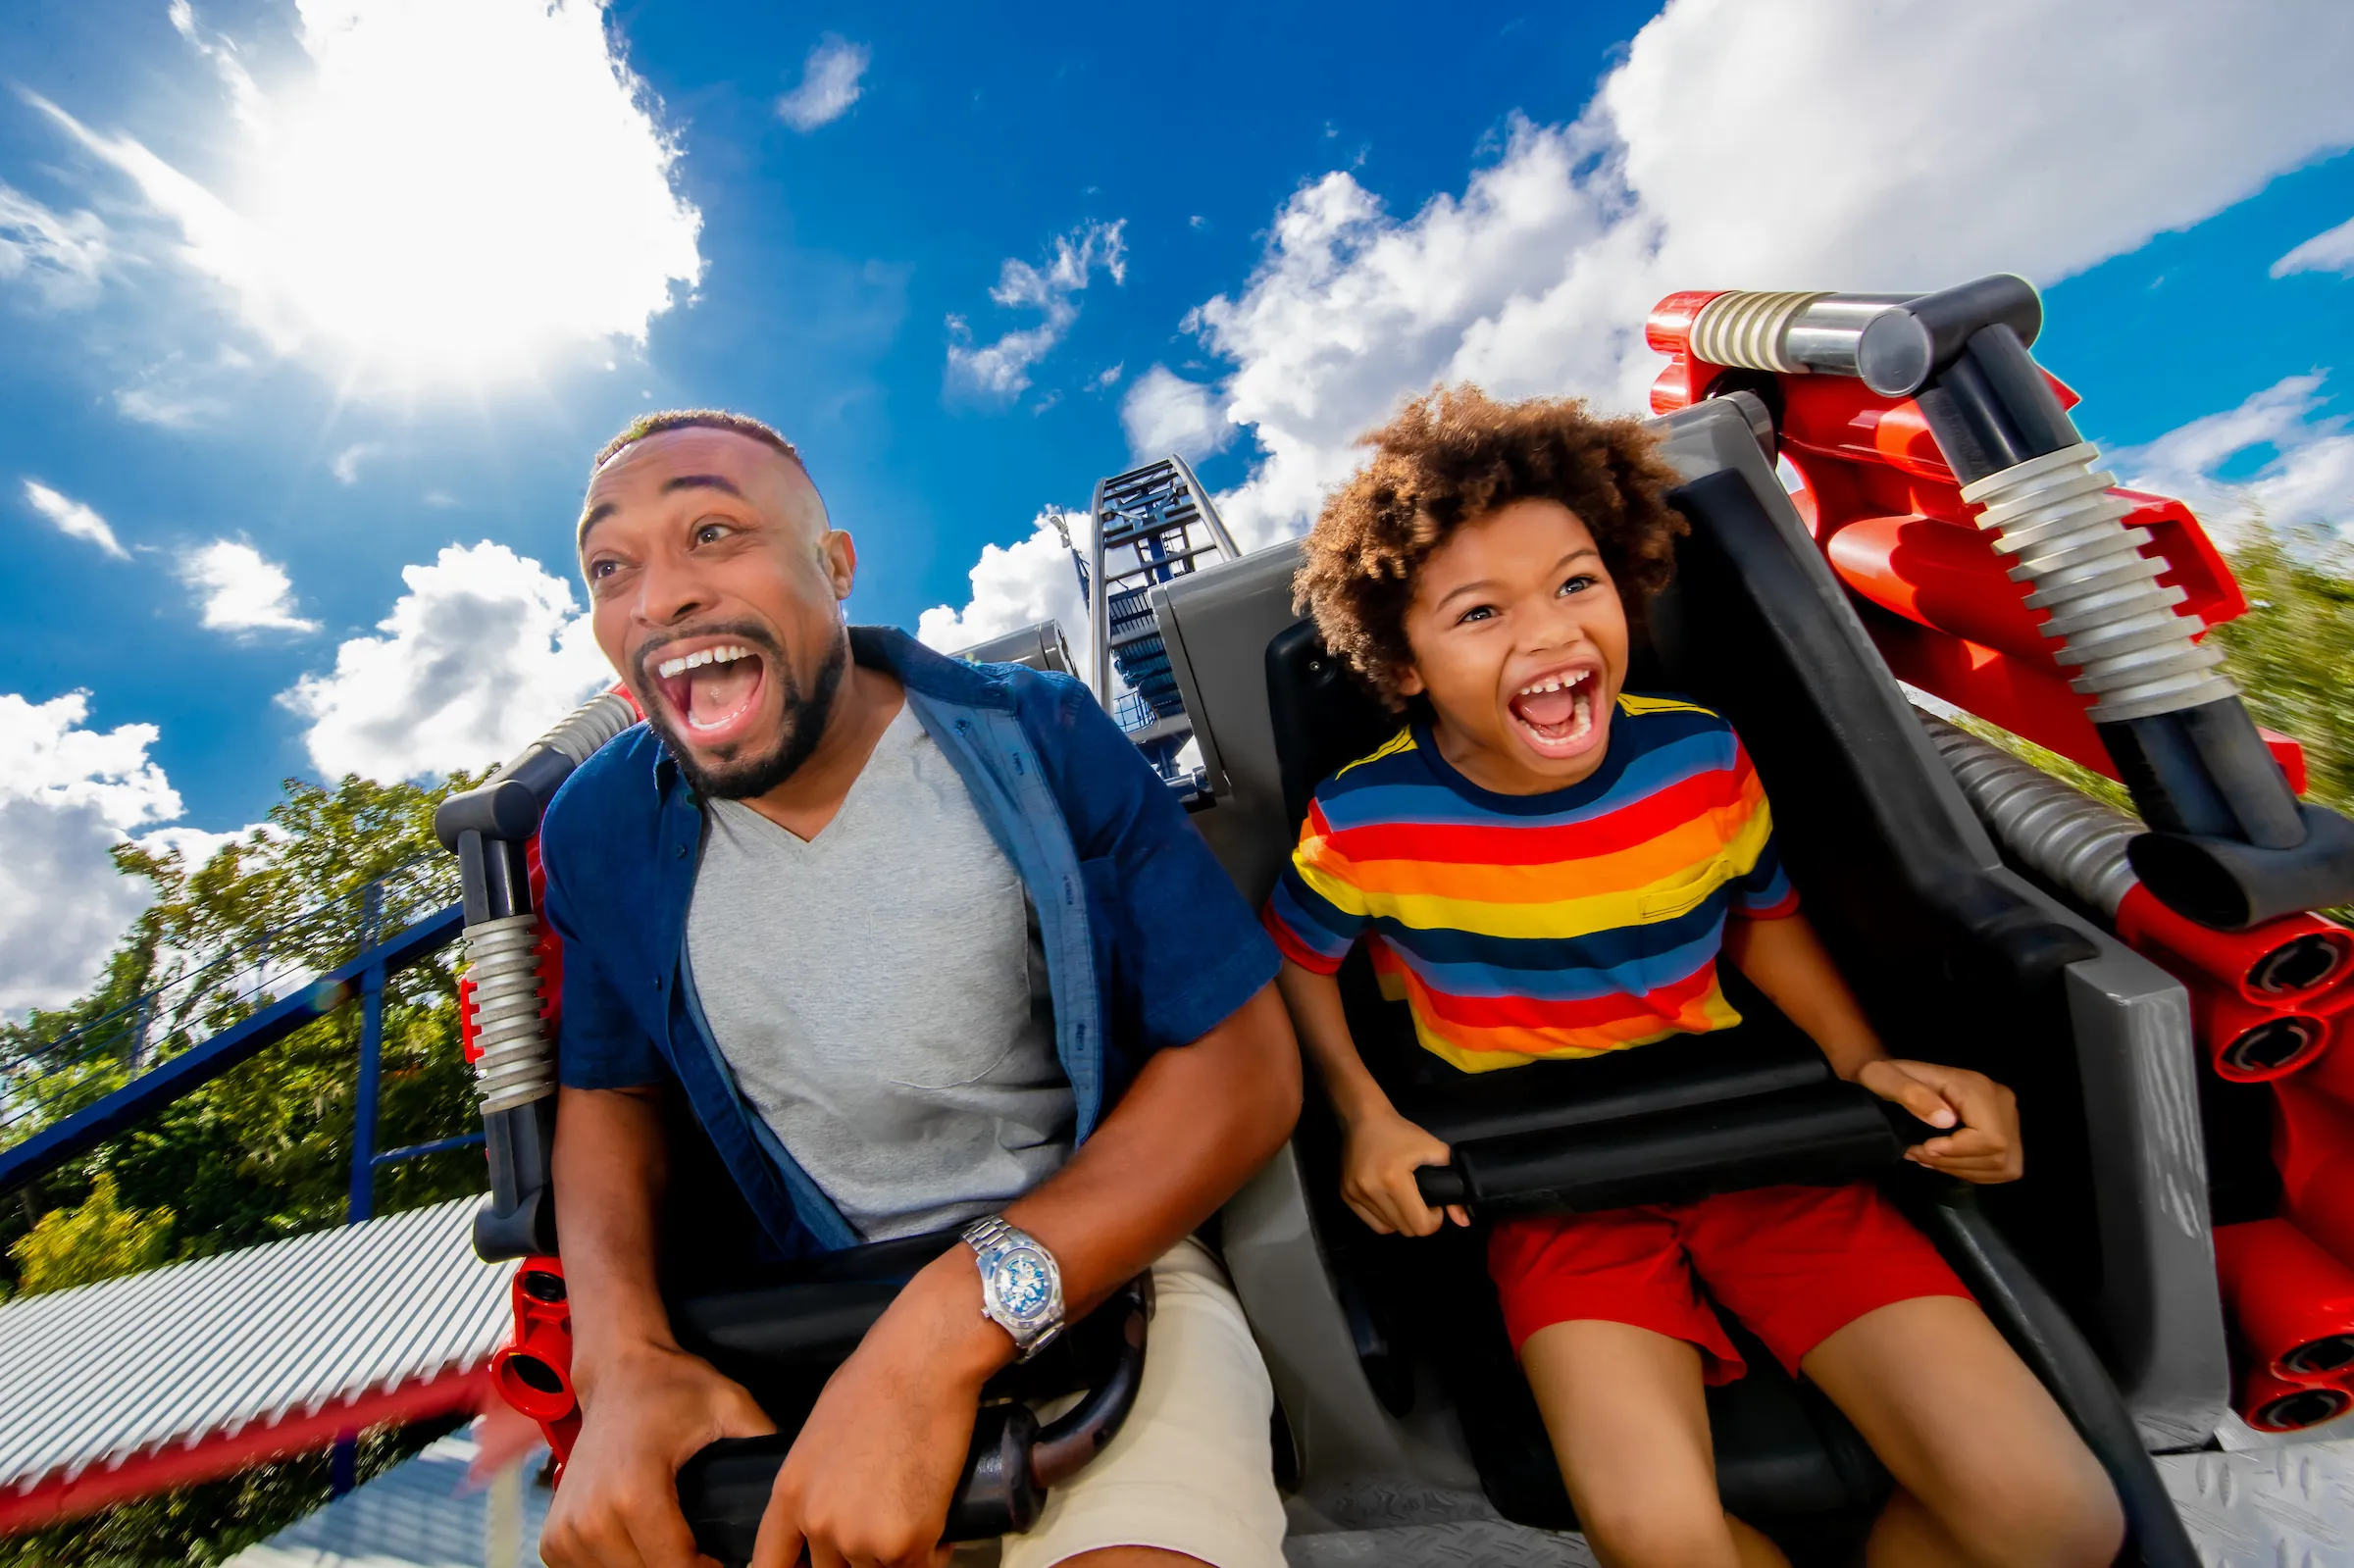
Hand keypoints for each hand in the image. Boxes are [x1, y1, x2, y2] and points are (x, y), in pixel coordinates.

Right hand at [541, 1343, 774, 1567]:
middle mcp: (593, 1517)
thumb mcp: (729, 1404)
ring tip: (681, 1552)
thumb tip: (797, 1477)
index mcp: (635, 1492)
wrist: (616, 1371)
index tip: (733, 1563)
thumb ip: (762, 1439)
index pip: (677, 1567)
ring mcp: (567, 1529)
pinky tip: (642, 1550)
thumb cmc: (672, 1387)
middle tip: (710, 1558)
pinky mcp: (554, 1536)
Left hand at [752, 1254, 1003, 1567]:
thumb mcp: (822, 1431)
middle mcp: (817, 1522)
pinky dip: (934, 1552)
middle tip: (885, 1531)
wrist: (923, 1362)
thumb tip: (835, 1501)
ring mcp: (860, 1538)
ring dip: (899, 1555)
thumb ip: (818, 1478)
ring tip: (918, 1517)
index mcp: (789, 1492)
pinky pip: (920, 1566)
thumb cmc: (879, 1379)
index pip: (769, 1561)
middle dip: (860, 1557)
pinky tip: (940, 1527)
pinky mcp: (906, 1542)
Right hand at [1339, 1106, 1467, 1235]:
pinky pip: (1371, 1222)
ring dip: (1401, 1221)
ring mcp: (1355, 1194)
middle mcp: (1371, 1191)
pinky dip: (1385, 1219)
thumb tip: (1463, 1220)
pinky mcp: (1345, 1195)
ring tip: (1406, 1202)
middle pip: (1405, 1229)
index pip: (1419, 1224)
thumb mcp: (1434, 1150)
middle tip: (1423, 1204)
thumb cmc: (1401, 1133)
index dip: (1434, 1221)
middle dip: (1419, 1220)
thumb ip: (1452, 1184)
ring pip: (1387, 1229)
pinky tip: (1390, 1203)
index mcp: (1394, 1180)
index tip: (1435, 1206)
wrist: (1364, 1119)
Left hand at [1857, 1057, 2023, 1183]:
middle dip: (1954, 1162)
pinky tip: (1946, 1162)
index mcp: (1978, 1086)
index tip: (1925, 1148)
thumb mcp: (1885, 1078)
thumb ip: (1911, 1094)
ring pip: (2000, 1164)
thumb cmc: (1889, 1077)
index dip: (1958, 1150)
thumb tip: (1945, 1120)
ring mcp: (2009, 1120)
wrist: (1897, 1076)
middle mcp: (2002, 1101)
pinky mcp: (2008, 1135)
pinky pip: (2001, 1168)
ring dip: (1960, 1169)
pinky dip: (1972, 1172)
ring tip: (1927, 1159)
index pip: (1989, 1135)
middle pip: (1997, 1152)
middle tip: (1918, 1156)